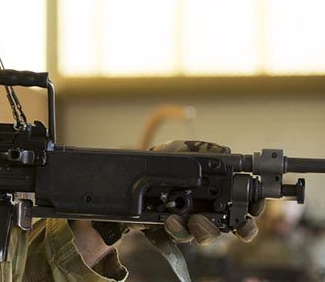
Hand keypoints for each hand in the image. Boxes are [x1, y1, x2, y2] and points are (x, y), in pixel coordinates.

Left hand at [150, 140, 265, 244]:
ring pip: (206, 235)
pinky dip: (177, 229)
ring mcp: (190, 222)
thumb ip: (200, 149)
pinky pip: (178, 236)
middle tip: (237, 225)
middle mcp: (208, 210)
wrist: (131, 175)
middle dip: (240, 228)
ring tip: (195, 220)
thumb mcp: (179, 149)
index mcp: (216, 191)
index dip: (254, 207)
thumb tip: (223, 151)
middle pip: (233, 225)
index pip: (244, 202)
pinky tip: (170, 220)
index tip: (255, 207)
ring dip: (205, 230)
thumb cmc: (161, 162)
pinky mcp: (170, 230)